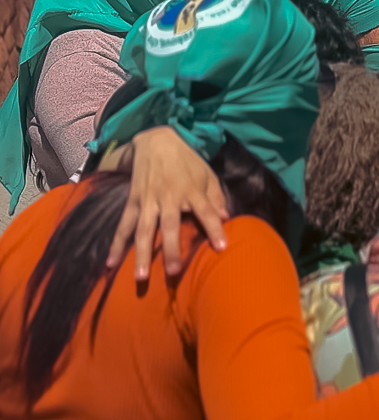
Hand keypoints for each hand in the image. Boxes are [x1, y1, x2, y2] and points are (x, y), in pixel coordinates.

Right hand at [104, 127, 227, 280]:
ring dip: (141, 254)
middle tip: (173, 272)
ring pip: (143, 230)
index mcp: (191, 190)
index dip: (214, 229)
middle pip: (170, 226)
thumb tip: (226, 218)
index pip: (206, 212)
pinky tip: (111, 264)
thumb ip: (216, 197)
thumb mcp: (207, 175)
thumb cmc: (187, 162)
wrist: (156, 142)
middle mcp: (168, 197)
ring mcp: (148, 200)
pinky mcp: (133, 202)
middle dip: (172, 249)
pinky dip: (116, 244)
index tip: (222, 247)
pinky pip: (123, 226)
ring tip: (140, 277)